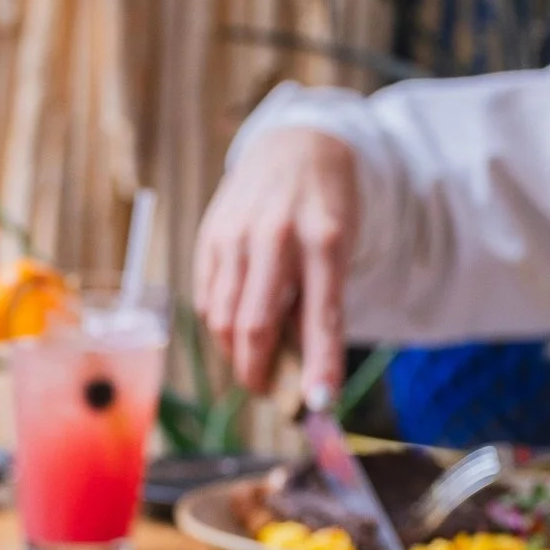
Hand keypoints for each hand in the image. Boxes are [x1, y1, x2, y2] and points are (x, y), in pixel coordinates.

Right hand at [193, 126, 360, 397]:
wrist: (294, 145)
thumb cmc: (325, 208)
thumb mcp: (341, 248)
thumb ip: (320, 301)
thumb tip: (302, 368)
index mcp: (324, 241)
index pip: (321, 316)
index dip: (319, 365)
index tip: (320, 404)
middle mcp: (275, 237)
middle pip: (255, 326)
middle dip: (259, 372)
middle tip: (268, 391)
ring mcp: (236, 236)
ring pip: (224, 319)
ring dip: (236, 354)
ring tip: (252, 362)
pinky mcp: (209, 238)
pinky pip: (207, 301)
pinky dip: (220, 325)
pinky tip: (234, 327)